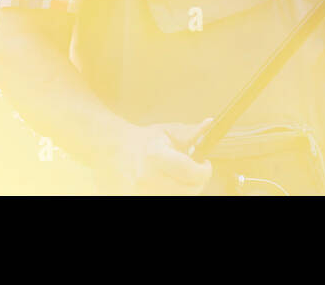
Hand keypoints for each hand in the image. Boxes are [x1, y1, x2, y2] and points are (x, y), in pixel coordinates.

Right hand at [93, 118, 213, 194]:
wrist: (115, 151)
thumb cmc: (142, 142)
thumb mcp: (168, 132)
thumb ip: (191, 132)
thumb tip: (210, 125)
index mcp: (156, 156)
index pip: (191, 172)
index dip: (204, 170)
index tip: (205, 164)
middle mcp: (148, 178)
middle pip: (189, 190)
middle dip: (198, 180)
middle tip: (195, 170)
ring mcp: (143, 193)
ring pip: (180, 196)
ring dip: (186, 188)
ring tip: (179, 175)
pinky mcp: (140, 199)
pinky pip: (168, 199)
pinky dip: (173, 192)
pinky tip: (170, 182)